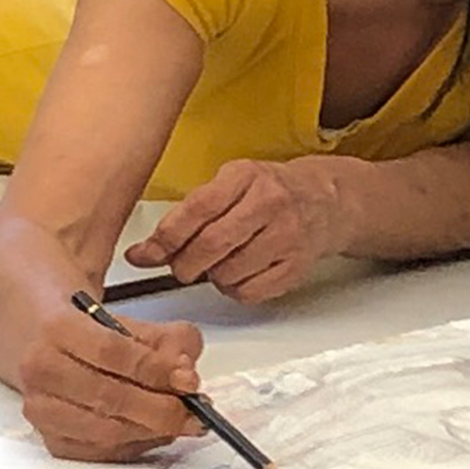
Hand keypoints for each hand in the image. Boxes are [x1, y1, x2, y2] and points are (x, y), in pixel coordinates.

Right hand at [20, 308, 204, 461]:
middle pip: (107, 397)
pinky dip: (134, 445)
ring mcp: (42, 408)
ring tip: (181, 420)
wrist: (42, 337)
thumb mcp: (126, 315)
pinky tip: (155, 431)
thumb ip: (163, 338)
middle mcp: (42, 369)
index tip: (187, 378)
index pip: (111, 352)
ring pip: (104, 431)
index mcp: (58, 327)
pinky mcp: (51, 438)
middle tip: (193, 407)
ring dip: (151, 430)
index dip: (155, 369)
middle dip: (159, 407)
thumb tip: (185, 371)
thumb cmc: (87, 326)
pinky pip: (99, 451)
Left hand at [125, 157, 338, 303]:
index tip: (145, 254)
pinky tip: (239, 271)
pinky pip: (249, 292)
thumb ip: (190, 211)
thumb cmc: (269, 190)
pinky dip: (234, 289)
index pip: (197, 209)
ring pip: (228, 273)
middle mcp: (269, 204)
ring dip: (211, 276)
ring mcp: (286, 237)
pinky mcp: (295, 267)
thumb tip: (146, 250)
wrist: (324, 201)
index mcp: (246, 176)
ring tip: (218, 262)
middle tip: (179, 266)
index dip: (166, 237)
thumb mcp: (231, 182)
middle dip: (184, 264)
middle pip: (211, 245)